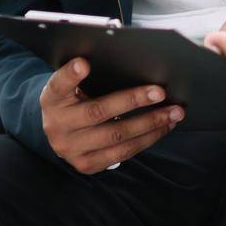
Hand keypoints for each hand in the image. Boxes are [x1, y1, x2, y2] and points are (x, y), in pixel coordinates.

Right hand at [38, 57, 184, 173]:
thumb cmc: (74, 98)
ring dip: (150, 124)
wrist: (59, 131)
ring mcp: (71, 149)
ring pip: (116, 137)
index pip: (58, 84)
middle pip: (98, 112)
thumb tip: (130, 60)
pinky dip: (147, 139)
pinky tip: (163, 127)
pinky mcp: (86, 164)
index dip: (70, 75)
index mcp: (52, 98)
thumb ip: (90, 74)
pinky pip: (122, 153)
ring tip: (173, 112)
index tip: (83, 63)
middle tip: (161, 92)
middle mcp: (57, 125)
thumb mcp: (72, 84)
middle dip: (133, 101)